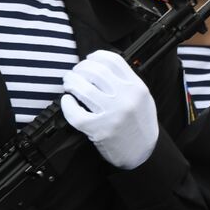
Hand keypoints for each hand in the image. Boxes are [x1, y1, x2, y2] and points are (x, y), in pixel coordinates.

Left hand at [61, 50, 159, 169]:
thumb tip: (100, 66)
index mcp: (136, 87)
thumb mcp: (142, 98)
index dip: (96, 56)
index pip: (113, 61)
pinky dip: (67, 104)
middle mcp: (125, 98)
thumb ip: (127, 81)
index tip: (89, 60)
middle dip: (80, 69)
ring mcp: (112, 114)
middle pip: (95, 71)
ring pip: (83, 89)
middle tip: (75, 73)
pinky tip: (68, 101)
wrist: (142, 152)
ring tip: (69, 83)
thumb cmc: (140, 125)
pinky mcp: (99, 130)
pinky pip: (75, 113)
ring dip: (71, 82)